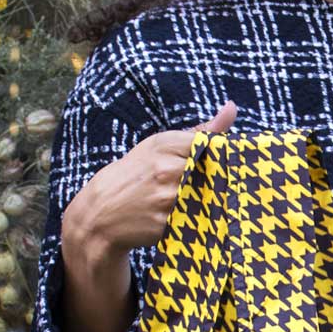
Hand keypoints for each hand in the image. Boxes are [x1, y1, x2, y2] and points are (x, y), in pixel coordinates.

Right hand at [65, 99, 238, 255]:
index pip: (213, 146)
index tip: (221, 164)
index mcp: (166, 145)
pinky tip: (189, 217)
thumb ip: (201, 131)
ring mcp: (167, 197)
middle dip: (218, 181)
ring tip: (198, 201)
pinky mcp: (167, 223)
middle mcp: (168, 169)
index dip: (221, 157)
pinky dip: (198, 220)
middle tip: (211, 187)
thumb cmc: (136, 174)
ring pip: (209, 198)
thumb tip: (232, 107)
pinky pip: (196, 220)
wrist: (100, 212)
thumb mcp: (160, 146)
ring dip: (211, 201)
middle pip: (215, 173)